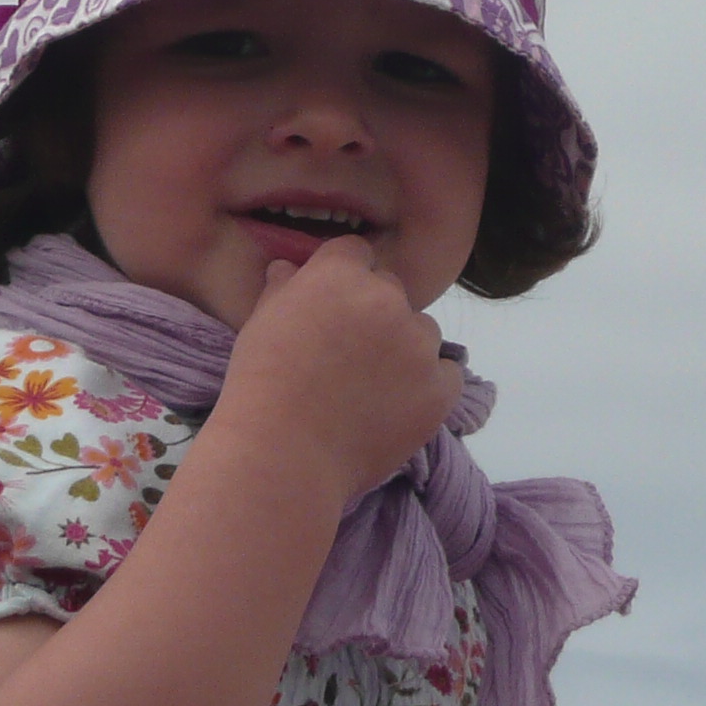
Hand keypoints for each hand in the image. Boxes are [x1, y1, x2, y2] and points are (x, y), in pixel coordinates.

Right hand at [212, 237, 461, 504]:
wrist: (284, 453)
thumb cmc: (261, 385)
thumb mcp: (259, 324)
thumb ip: (281, 288)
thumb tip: (288, 268)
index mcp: (341, 276)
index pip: (355, 253)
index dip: (342, 278)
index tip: (332, 307)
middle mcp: (387, 299)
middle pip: (390, 289)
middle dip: (373, 312)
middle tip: (347, 353)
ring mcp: (419, 344)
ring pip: (422, 331)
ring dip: (404, 347)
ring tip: (372, 387)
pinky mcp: (440, 388)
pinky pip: (446, 374)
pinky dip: (428, 385)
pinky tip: (397, 406)